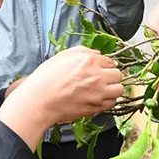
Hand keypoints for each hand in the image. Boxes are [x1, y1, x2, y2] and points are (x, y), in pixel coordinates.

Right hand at [0, 47, 122, 149]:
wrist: (39, 100)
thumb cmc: (47, 77)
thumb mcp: (63, 56)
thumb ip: (84, 52)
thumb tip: (98, 54)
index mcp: (89, 60)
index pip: (110, 61)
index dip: (104, 66)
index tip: (99, 70)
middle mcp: (97, 75)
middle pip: (118, 75)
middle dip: (111, 77)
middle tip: (102, 80)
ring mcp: (98, 92)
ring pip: (119, 90)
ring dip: (113, 89)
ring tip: (102, 90)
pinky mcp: (96, 107)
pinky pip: (112, 103)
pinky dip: (107, 101)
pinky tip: (97, 99)